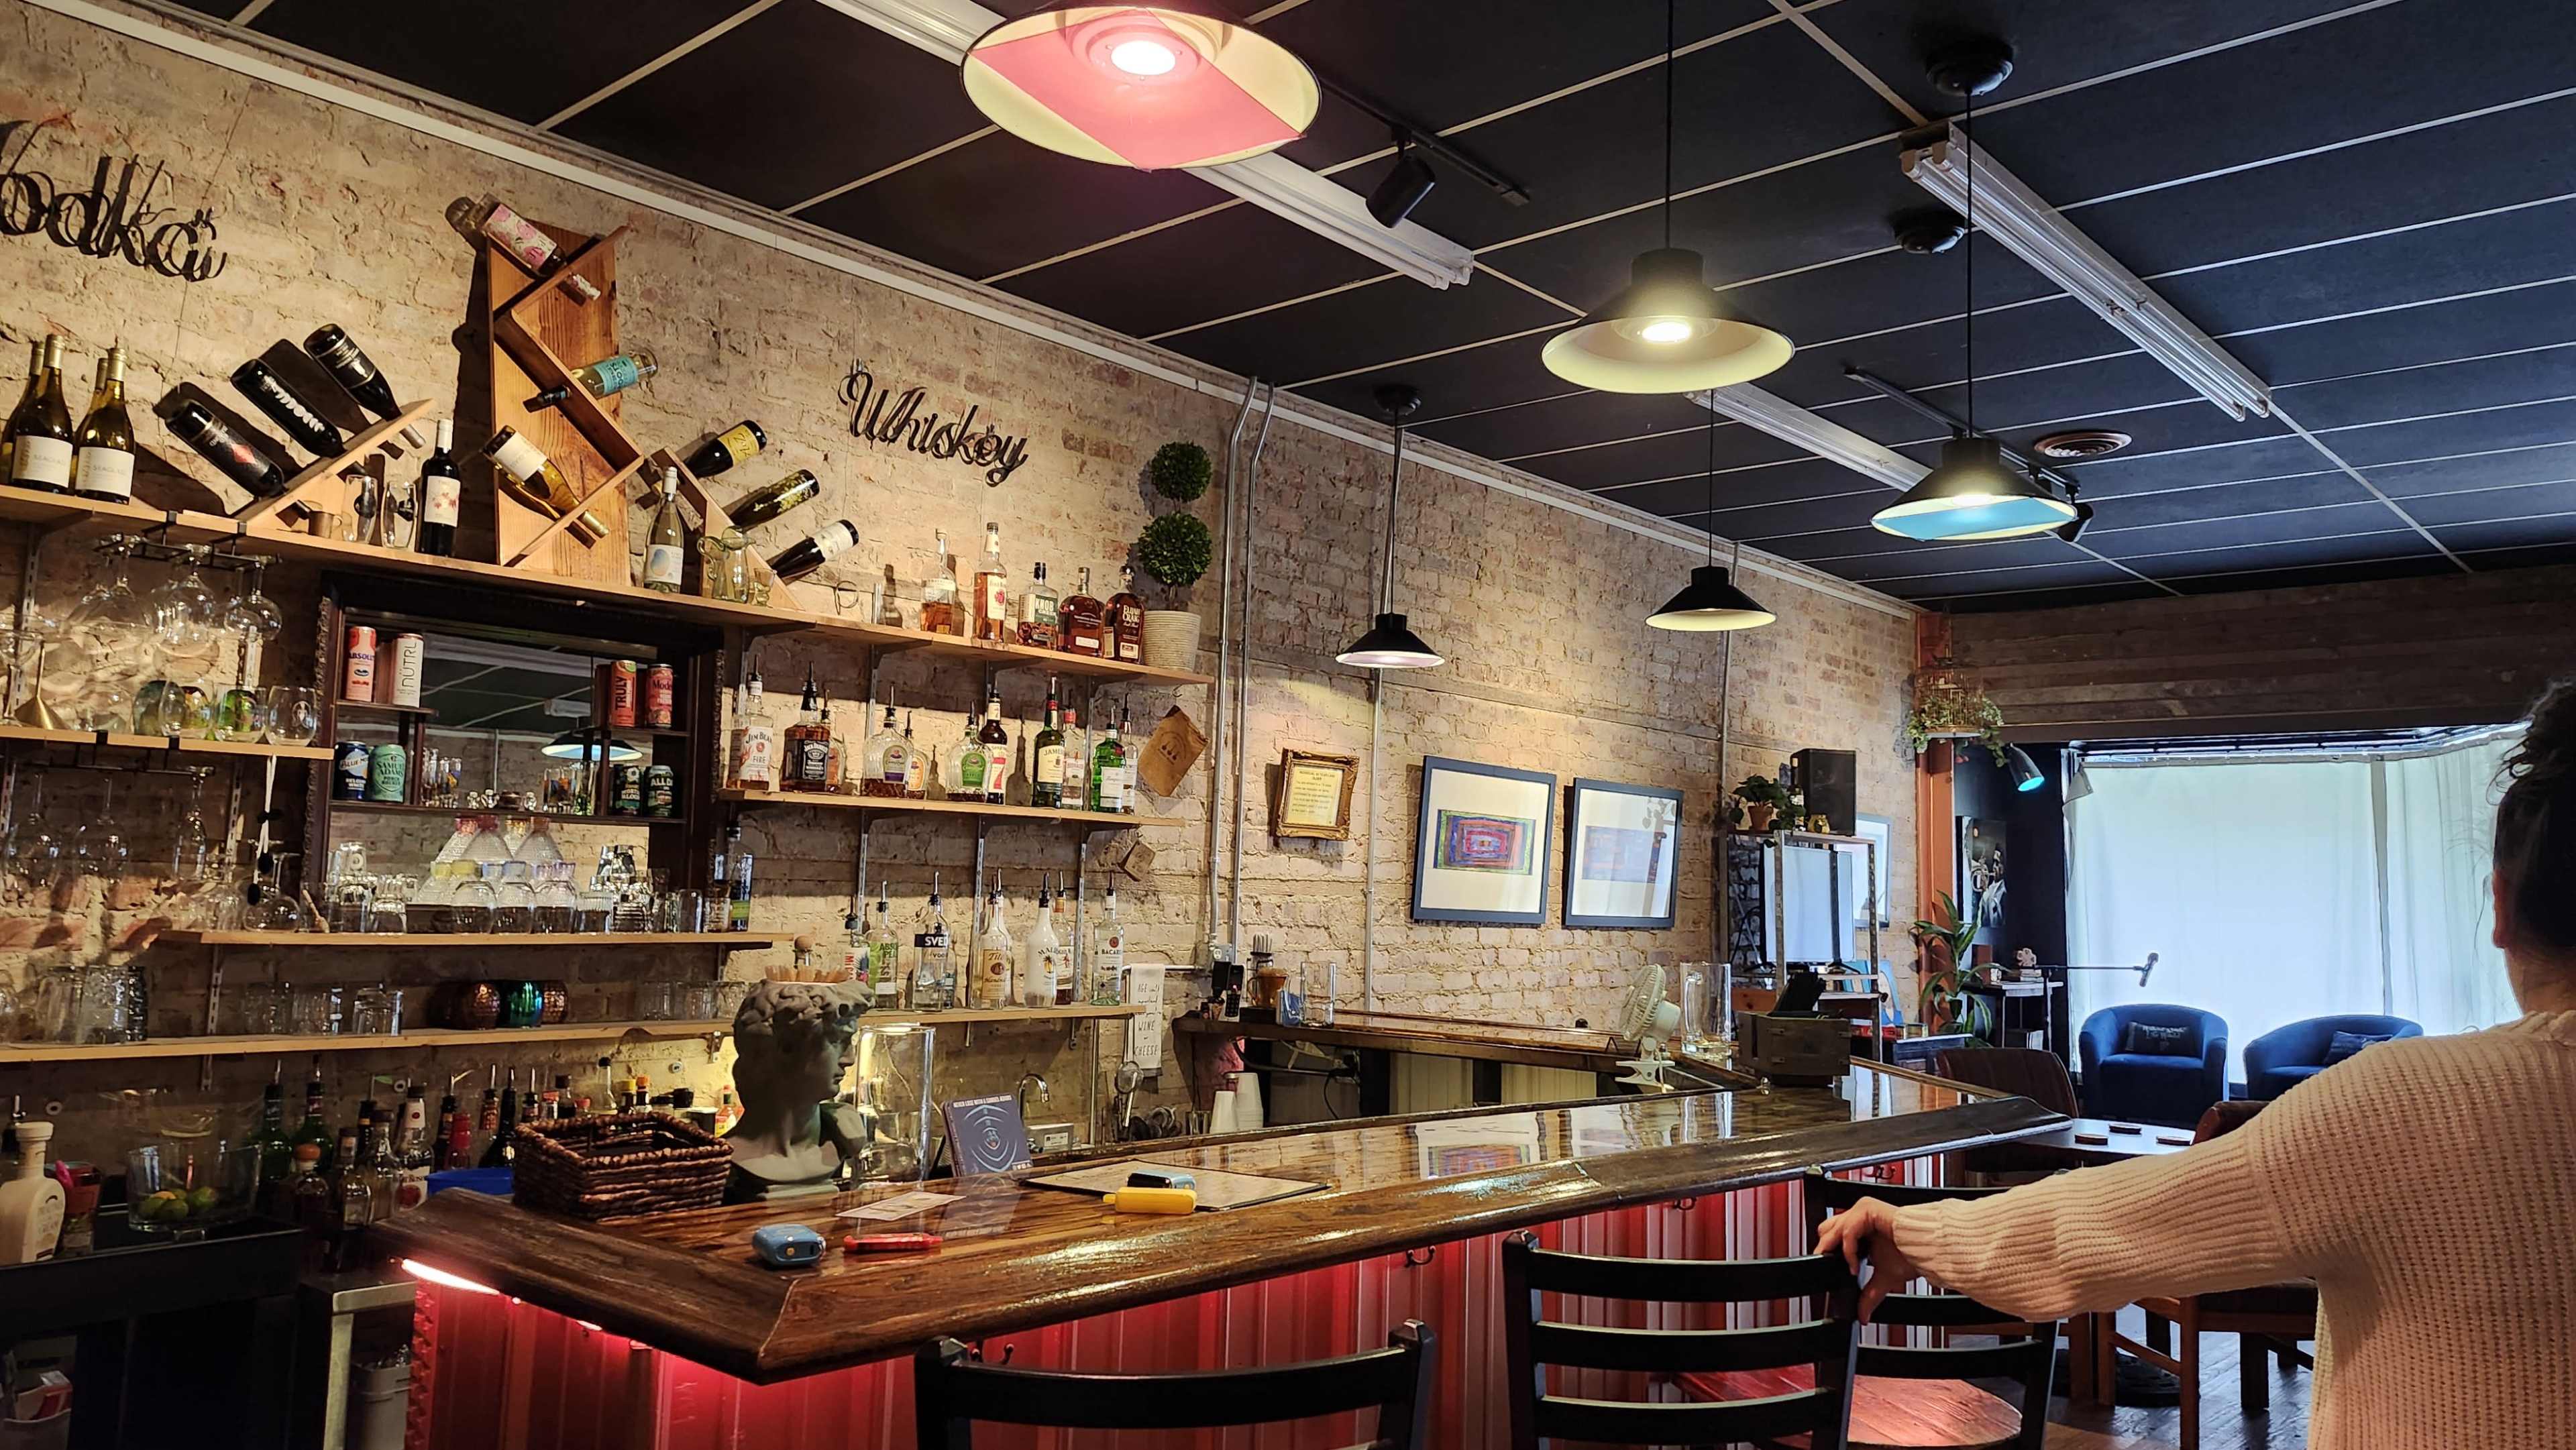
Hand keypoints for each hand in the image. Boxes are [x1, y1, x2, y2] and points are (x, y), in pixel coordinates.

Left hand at [1814, 1197, 1926, 1320]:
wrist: (1931, 1246)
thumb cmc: (1912, 1254)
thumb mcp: (1884, 1278)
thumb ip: (1870, 1295)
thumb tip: (1863, 1316)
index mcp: (1859, 1228)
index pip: (1830, 1234)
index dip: (1826, 1252)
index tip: (1827, 1272)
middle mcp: (1858, 1215)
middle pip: (1825, 1229)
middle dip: (1825, 1250)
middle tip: (1829, 1269)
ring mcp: (1862, 1210)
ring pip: (1833, 1228)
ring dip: (1835, 1251)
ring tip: (1847, 1269)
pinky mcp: (1868, 1209)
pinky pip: (1848, 1230)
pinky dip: (1848, 1251)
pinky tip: (1855, 1266)